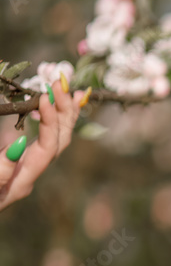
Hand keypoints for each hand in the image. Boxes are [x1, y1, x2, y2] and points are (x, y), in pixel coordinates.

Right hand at [0, 79, 87, 212]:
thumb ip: (1, 170)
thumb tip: (19, 144)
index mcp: (24, 180)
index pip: (48, 148)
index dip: (50, 122)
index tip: (46, 97)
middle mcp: (33, 173)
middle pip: (60, 142)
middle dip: (64, 113)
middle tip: (62, 85)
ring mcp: (30, 166)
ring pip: (57, 140)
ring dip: (64, 114)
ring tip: (70, 91)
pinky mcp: (23, 160)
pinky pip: (46, 138)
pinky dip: (52, 120)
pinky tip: (51, 103)